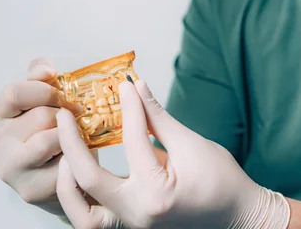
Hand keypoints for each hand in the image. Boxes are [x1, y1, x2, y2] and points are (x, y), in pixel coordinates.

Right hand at [0, 59, 75, 216]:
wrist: (56, 175)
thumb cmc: (46, 131)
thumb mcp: (39, 100)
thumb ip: (39, 78)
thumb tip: (46, 68)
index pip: (14, 94)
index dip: (44, 90)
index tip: (62, 94)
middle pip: (40, 116)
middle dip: (65, 114)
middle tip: (77, 118)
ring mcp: (10, 170)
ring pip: (50, 139)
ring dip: (71, 136)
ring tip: (75, 137)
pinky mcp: (30, 190)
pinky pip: (64, 164)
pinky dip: (76, 157)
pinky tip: (76, 157)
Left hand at [56, 80, 289, 228]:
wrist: (238, 215)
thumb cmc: (222, 180)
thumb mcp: (192, 144)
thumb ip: (159, 118)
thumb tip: (137, 88)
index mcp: (156, 193)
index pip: (133, 142)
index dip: (129, 108)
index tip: (124, 85)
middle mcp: (138, 215)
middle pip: (88, 182)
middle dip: (70, 144)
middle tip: (63, 116)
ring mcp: (132, 227)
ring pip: (81, 215)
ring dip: (67, 184)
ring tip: (65, 154)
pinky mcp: (131, 227)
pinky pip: (94, 218)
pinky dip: (81, 199)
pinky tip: (78, 175)